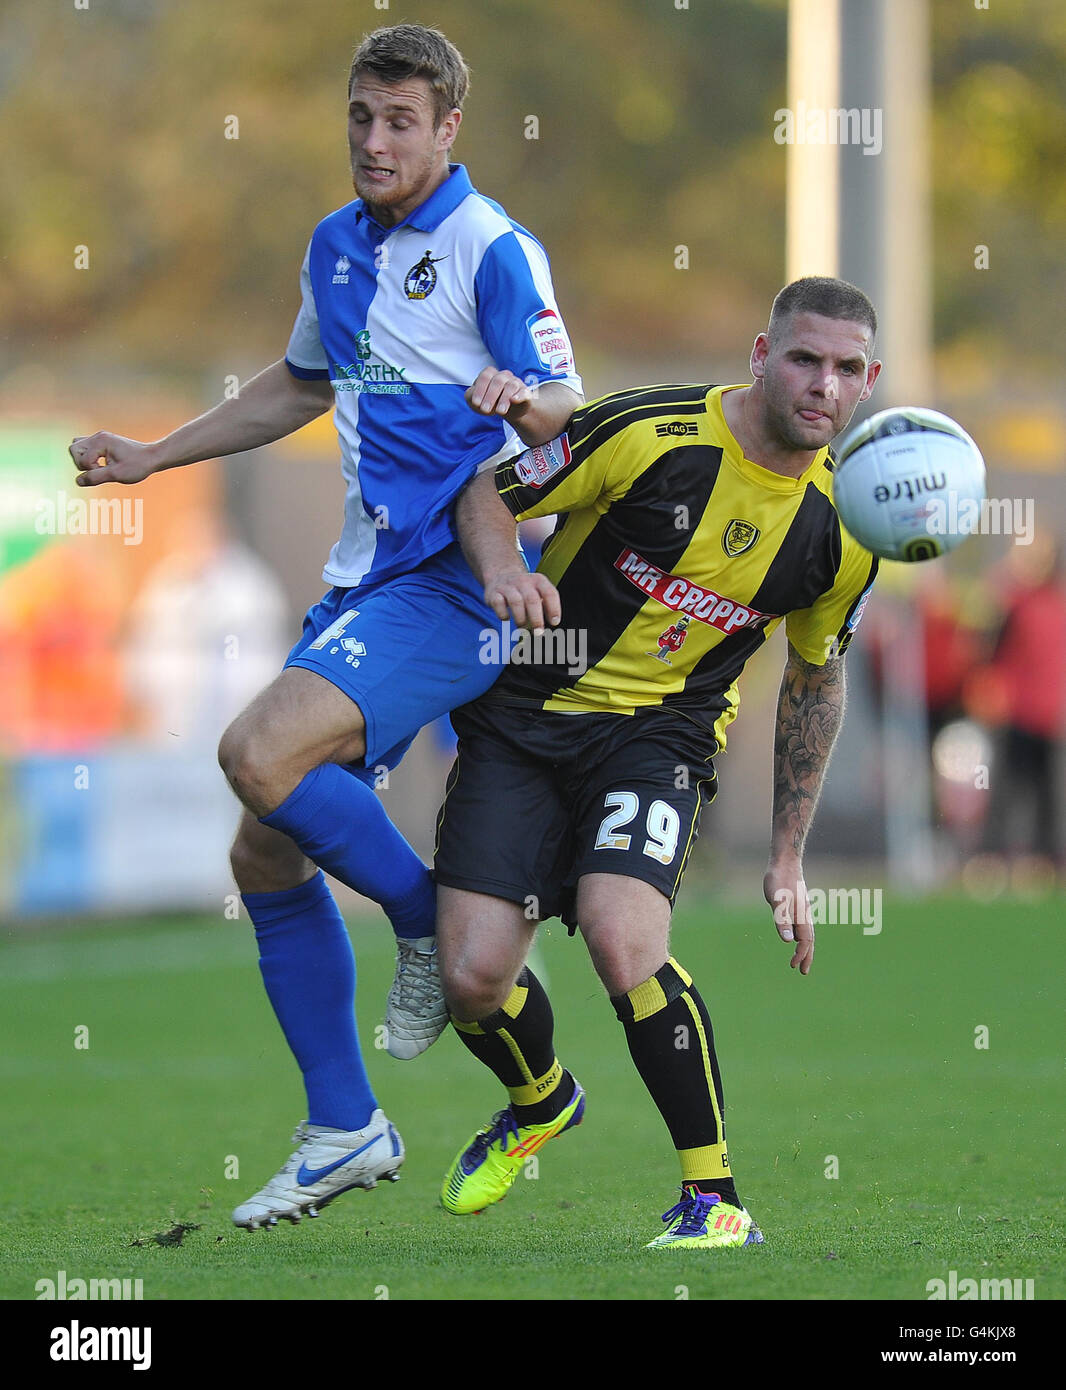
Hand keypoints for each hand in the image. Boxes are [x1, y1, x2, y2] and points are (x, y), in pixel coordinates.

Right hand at [69, 432, 156, 486]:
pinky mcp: (102, 441)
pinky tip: (101, 462)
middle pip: (73, 449)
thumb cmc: (137, 466)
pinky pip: (85, 446)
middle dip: (81, 463)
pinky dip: (88, 456)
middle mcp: (98, 436)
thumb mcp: (117, 474)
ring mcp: (100, 437)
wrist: (152, 457)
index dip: (91, 470)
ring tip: (99, 466)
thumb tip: (78, 481)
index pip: (82, 459)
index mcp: (101, 442)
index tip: (107, 471)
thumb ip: (96, 477)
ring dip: (83, 459)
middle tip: (99, 468)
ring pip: (77, 446)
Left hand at [465, 367, 533, 419]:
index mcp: (491, 374)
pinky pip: (524, 392)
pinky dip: (519, 396)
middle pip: (498, 381)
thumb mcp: (477, 401)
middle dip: (490, 396)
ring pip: (511, 386)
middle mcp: (504, 376)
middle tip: (485, 410)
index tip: (476, 403)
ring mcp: (516, 383)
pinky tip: (513, 401)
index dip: (480, 390)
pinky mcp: (525, 393)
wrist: (510, 409)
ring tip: (500, 412)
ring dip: (504, 399)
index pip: (485, 377)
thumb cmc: (490, 402)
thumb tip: (474, 400)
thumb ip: (470, 397)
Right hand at [484, 567, 560, 629]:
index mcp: (538, 581)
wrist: (501, 575)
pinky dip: (503, 614)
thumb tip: (551, 625)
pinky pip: (498, 603)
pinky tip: (506, 618)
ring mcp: (508, 586)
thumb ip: (546, 605)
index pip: (550, 593)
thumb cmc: (524, 590)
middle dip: (536, 619)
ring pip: (516, 602)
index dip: (554, 608)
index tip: (555, 622)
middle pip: (532, 599)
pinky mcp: (494, 593)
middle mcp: (524, 582)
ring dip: (520, 619)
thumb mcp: (538, 591)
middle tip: (538, 632)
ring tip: (522, 627)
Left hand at [763, 858, 814, 974]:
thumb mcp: (777, 901)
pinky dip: (801, 936)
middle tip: (803, 972)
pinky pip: (802, 925)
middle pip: (809, 940)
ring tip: (800, 959)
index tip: (794, 966)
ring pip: (807, 933)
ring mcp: (802, 909)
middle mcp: (805, 914)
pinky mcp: (797, 904)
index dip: (801, 955)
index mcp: (802, 915)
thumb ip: (782, 920)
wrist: (785, 861)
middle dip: (807, 956)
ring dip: (804, 947)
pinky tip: (795, 936)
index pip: (805, 941)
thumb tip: (788, 941)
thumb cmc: (779, 879)